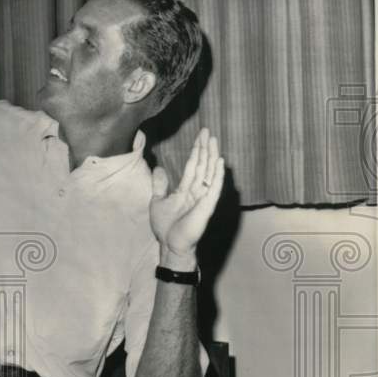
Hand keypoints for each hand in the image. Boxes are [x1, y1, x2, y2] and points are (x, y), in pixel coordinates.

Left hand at [149, 128, 224, 267]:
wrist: (170, 245)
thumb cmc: (166, 227)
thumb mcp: (157, 201)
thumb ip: (159, 185)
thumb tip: (158, 168)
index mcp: (186, 189)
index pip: (193, 165)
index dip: (196, 150)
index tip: (200, 135)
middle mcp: (196, 191)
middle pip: (203, 165)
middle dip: (205, 148)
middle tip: (208, 131)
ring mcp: (203, 198)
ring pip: (209, 173)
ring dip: (212, 156)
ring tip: (214, 141)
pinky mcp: (206, 206)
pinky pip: (214, 188)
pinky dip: (217, 175)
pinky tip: (220, 162)